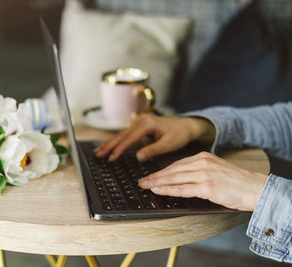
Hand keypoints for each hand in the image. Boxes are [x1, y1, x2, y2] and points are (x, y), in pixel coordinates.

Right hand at [94, 114, 214, 161]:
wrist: (186, 126)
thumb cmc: (179, 135)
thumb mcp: (168, 144)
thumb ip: (152, 150)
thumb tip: (137, 157)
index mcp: (147, 123)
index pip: (129, 138)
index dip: (119, 149)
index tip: (111, 158)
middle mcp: (141, 120)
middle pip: (121, 135)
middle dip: (109, 145)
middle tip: (98, 155)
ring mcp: (139, 122)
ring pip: (121, 134)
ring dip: (110, 143)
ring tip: (98, 152)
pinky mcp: (139, 126)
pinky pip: (125, 134)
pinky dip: (116, 141)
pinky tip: (109, 146)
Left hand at [138, 152, 267, 210]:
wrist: (256, 188)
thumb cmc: (236, 182)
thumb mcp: (215, 169)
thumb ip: (198, 170)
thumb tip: (179, 178)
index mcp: (203, 157)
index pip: (176, 164)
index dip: (161, 171)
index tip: (150, 176)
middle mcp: (202, 163)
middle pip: (172, 170)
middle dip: (155, 176)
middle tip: (142, 181)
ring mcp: (204, 174)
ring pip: (174, 178)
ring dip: (157, 182)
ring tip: (146, 186)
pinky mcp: (207, 186)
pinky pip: (183, 188)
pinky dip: (168, 189)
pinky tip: (158, 190)